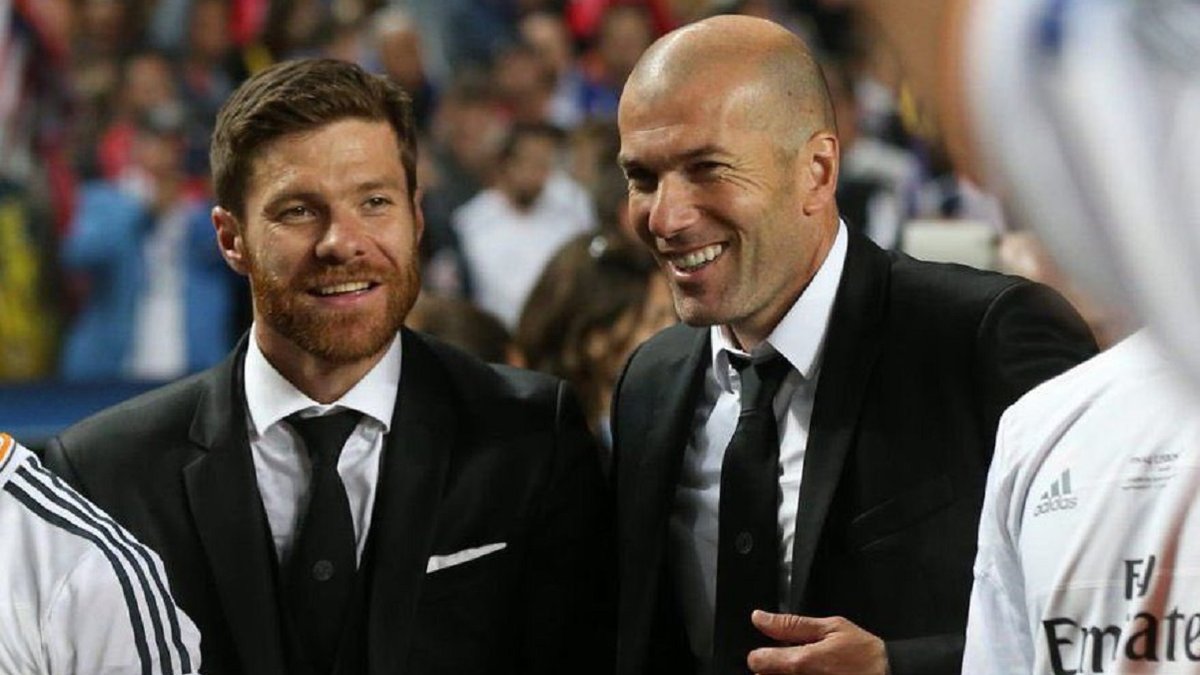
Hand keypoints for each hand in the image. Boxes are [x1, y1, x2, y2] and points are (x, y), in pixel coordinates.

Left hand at [746, 610, 888, 674]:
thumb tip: (759, 618)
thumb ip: (791, 624)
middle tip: (796, 662)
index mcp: (801, 662)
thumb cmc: (864, 653)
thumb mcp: (830, 627)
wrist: (890, 674)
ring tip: (809, 670)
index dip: (762, 653)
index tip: (772, 651)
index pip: (757, 661)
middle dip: (774, 668)